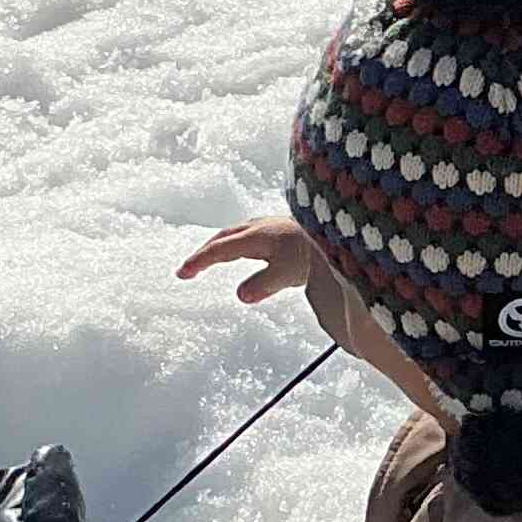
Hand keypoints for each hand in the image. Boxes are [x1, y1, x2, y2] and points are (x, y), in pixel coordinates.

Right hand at [176, 218, 316, 307]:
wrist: (339, 230)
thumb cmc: (315, 251)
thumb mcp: (289, 272)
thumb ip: (264, 284)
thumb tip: (241, 295)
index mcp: (256, 236)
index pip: (219, 249)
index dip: (199, 261)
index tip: (182, 274)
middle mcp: (259, 227)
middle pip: (223, 238)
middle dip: (203, 254)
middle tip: (186, 271)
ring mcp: (270, 226)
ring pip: (235, 234)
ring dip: (218, 246)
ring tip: (207, 259)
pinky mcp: (280, 229)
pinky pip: (247, 234)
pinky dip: (235, 243)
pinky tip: (243, 250)